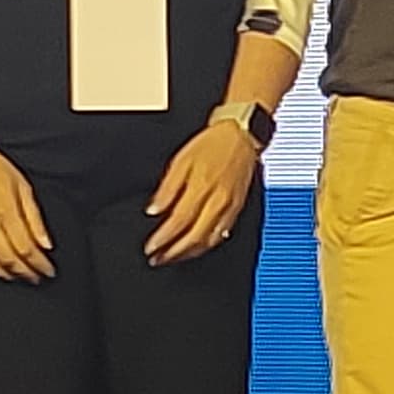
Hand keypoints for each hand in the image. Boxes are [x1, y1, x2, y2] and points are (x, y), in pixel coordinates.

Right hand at [0, 95, 52, 281]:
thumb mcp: (22, 185)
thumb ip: (34, 217)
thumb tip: (46, 244)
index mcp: (5, 210)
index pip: (26, 248)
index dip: (39, 264)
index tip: (48, 271)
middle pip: (8, 259)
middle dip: (25, 272)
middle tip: (35, 277)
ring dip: (4, 273)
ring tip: (16, 276)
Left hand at [143, 120, 263, 265]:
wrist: (242, 134)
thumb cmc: (213, 143)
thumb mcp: (181, 160)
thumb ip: (167, 188)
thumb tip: (154, 210)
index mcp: (202, 187)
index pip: (178, 222)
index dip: (162, 239)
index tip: (150, 248)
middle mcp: (218, 201)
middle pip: (194, 237)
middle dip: (174, 252)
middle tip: (158, 259)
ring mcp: (230, 206)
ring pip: (209, 240)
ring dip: (190, 253)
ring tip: (174, 257)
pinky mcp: (238, 208)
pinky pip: (223, 233)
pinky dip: (208, 244)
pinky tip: (198, 246)